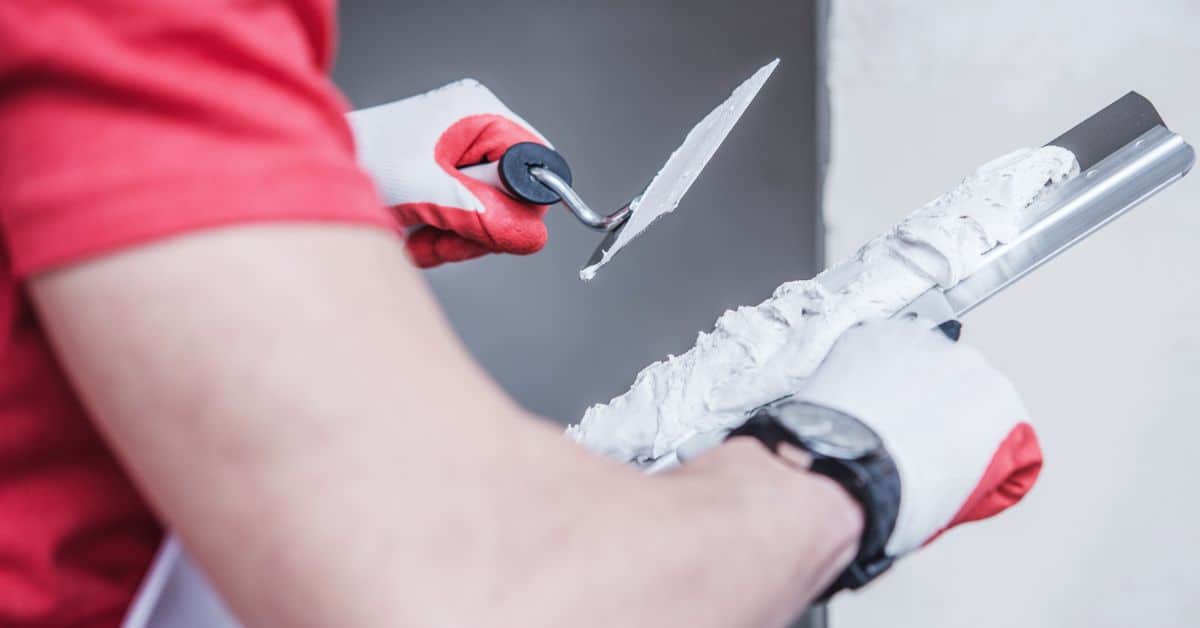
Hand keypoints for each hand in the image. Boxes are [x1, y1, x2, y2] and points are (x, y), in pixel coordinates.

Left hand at [347, 80, 551, 266]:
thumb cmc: (355, 161)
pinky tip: (415, 238)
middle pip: (513, 195)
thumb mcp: (424, 192)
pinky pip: (465, 219)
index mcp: (477, 113)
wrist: (301, 174)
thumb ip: (481, 215)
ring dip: (456, 239)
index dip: (524, 201)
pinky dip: (442, 237)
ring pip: (489, 214)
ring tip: (420, 239)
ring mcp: (457, 156)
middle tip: (444, 238)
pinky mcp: (442, 180)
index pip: (535, 162)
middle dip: (479, 227)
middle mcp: (472, 130)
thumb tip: (530, 235)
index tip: (494, 228)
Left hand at [789, 318, 1041, 556]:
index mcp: (1000, 404)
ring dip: (899, 380)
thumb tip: (954, 463)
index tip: (941, 447)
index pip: (991, 415)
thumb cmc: (902, 498)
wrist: (849, 474)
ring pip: (913, 357)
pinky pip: (873, 345)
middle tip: (902, 434)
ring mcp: (919, 343)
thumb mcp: (963, 499)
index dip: (962, 436)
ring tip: (872, 417)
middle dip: (931, 403)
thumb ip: (973, 465)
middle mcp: (968, 363)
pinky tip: (852, 396)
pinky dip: (863, 365)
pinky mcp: (874, 333)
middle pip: (953, 380)